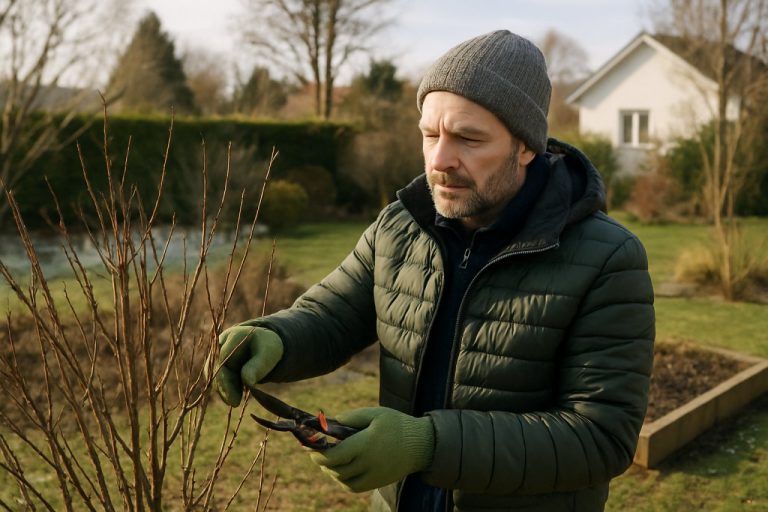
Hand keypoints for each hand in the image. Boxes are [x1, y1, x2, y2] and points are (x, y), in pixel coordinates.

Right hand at [215, 326, 282, 406]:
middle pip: (214, 367)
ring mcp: (216, 351)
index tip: (233, 399)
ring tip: (235, 400)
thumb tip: (246, 382)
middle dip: (223, 387)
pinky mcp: (215, 361)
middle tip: (234, 403)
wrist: (262, 343)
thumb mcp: (267, 356)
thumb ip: (256, 367)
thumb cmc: (266, 348)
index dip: (225, 380)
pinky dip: (224, 387)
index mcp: (235, 336)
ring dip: (223, 388)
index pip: (223, 359)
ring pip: (213, 374)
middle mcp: (221, 342)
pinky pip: (216, 377)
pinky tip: (232, 397)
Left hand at [310, 407, 434, 492]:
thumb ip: (351, 417)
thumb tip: (330, 422)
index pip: (334, 455)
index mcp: (366, 444)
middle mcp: (368, 463)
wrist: (422, 444)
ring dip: (331, 470)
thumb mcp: (375, 413)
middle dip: (322, 460)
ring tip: (329, 458)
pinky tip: (342, 468)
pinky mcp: (377, 483)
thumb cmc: (397, 425)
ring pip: (342, 479)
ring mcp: (373, 476)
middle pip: (335, 468)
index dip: (317, 453)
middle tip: (315, 451)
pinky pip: (353, 486)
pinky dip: (343, 479)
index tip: (309, 447)